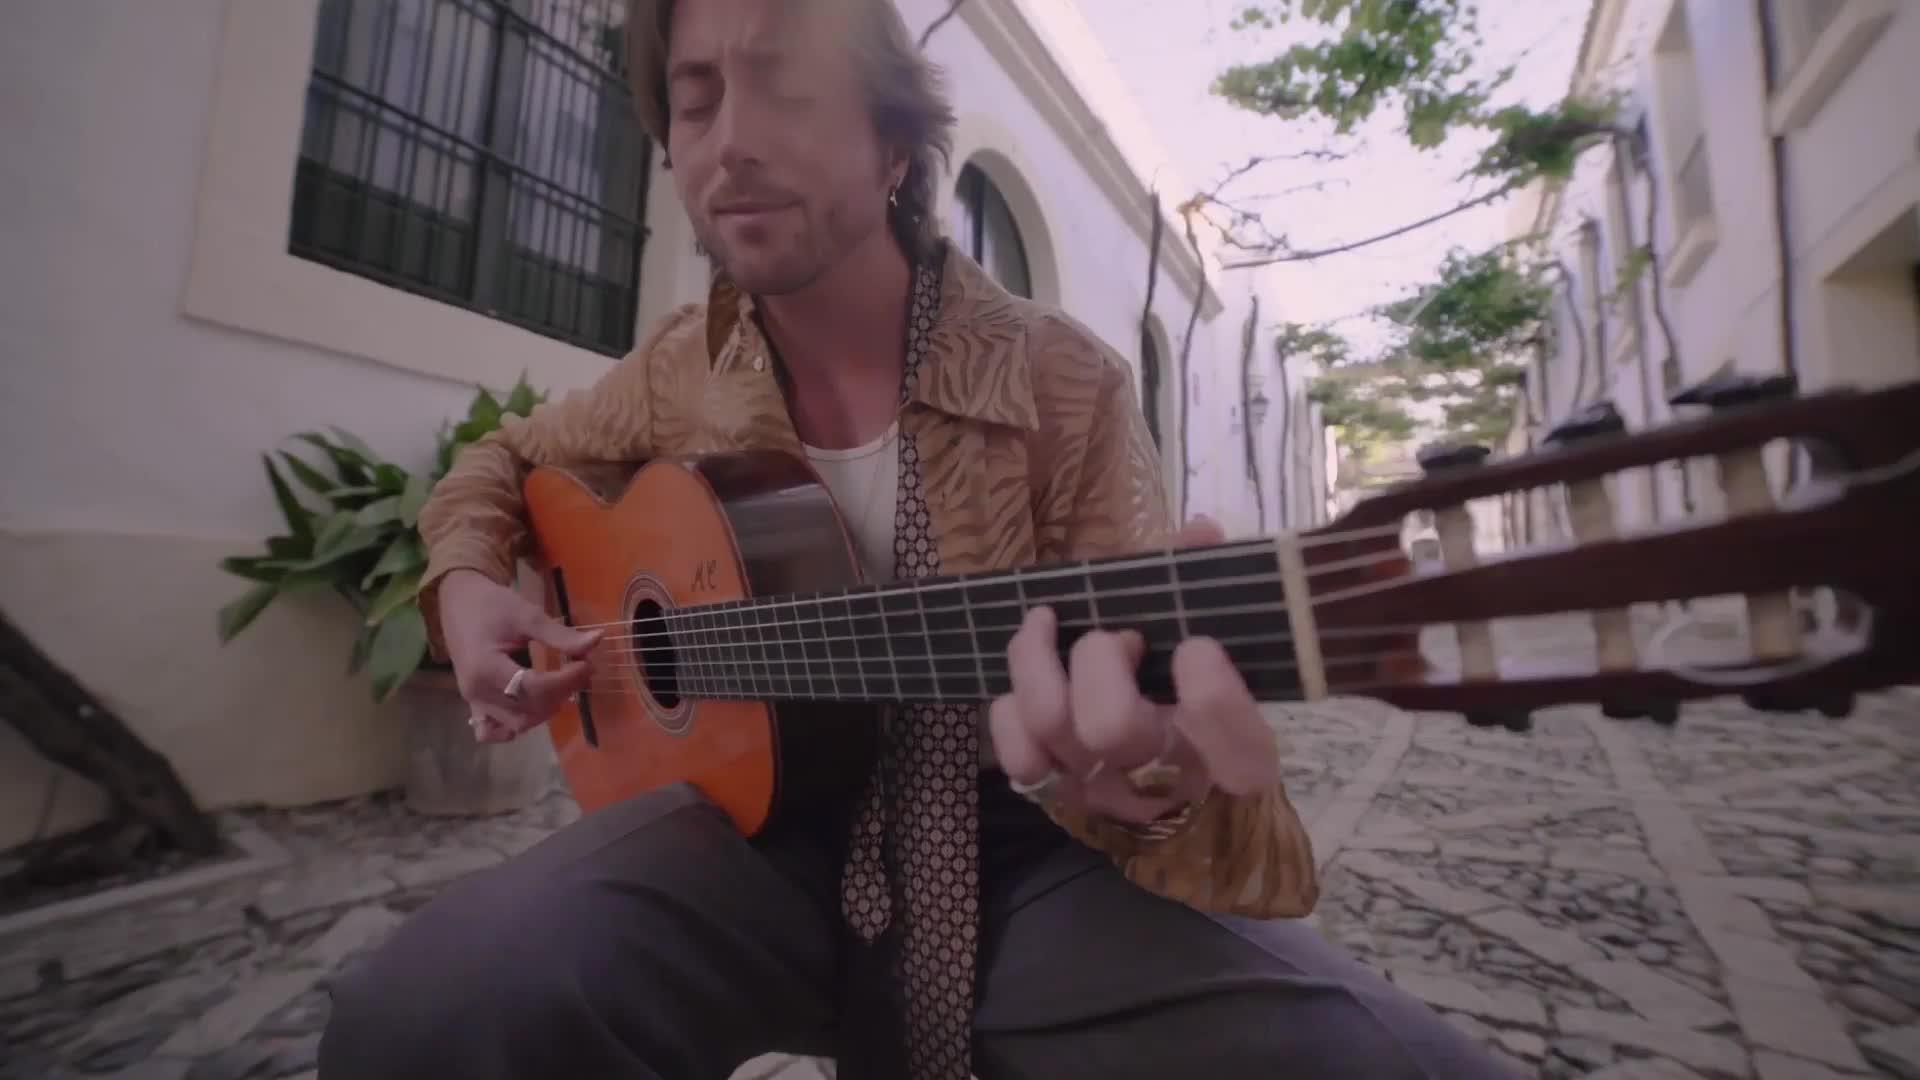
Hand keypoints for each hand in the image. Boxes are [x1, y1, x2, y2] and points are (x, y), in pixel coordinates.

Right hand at [439, 569, 602, 742]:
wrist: (459, 602)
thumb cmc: (490, 604)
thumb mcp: (527, 615)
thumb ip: (560, 634)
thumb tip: (596, 641)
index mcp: (486, 668)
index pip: (534, 688)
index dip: (566, 681)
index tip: (587, 664)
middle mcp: (477, 692)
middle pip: (528, 710)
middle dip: (561, 694)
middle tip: (581, 671)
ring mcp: (474, 701)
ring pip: (516, 724)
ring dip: (544, 710)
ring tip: (562, 684)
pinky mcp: (474, 703)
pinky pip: (491, 731)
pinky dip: (515, 726)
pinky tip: (534, 706)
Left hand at [986, 517, 1280, 825]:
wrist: (1180, 813)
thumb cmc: (1211, 719)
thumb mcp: (1237, 666)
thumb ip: (1213, 595)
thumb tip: (1200, 531)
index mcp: (1237, 761)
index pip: (1233, 745)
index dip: (1212, 696)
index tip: (1198, 648)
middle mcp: (1164, 784)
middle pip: (1110, 726)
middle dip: (1101, 658)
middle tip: (1121, 637)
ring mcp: (1101, 791)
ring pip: (1050, 724)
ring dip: (1041, 659)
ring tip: (1049, 623)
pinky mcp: (1056, 793)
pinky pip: (1017, 753)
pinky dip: (1012, 707)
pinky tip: (1034, 677)